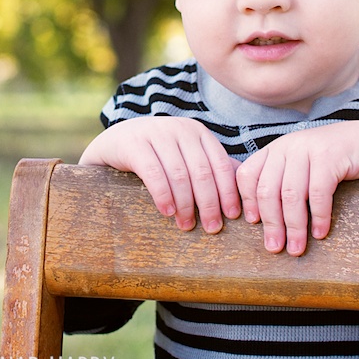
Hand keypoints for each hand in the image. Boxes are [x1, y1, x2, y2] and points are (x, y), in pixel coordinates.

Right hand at [79, 117, 240, 233]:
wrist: (115, 141)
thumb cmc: (157, 155)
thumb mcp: (185, 156)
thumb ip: (210, 168)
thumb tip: (243, 191)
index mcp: (198, 133)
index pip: (221, 164)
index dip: (229, 191)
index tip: (234, 216)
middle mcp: (181, 129)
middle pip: (203, 172)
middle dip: (210, 203)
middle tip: (213, 228)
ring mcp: (157, 133)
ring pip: (180, 174)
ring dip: (186, 204)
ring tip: (187, 226)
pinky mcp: (135, 144)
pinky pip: (154, 173)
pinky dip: (164, 195)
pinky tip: (167, 212)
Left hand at [236, 122, 358, 256]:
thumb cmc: (332, 161)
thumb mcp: (301, 165)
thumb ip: (281, 181)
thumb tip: (261, 221)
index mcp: (275, 149)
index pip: (248, 175)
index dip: (246, 201)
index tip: (252, 225)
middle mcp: (288, 145)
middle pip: (268, 190)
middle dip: (271, 223)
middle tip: (274, 248)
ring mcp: (308, 148)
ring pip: (291, 194)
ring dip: (294, 226)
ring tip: (296, 249)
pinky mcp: (330, 156)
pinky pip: (318, 193)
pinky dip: (318, 217)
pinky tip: (320, 233)